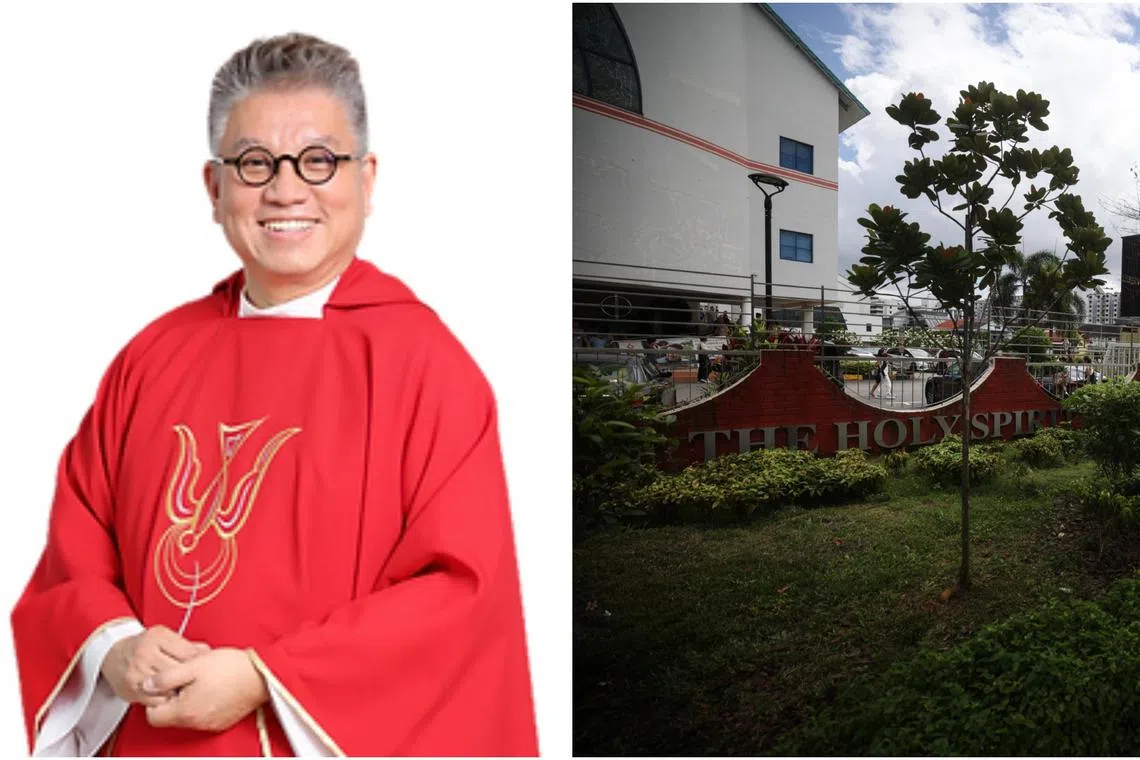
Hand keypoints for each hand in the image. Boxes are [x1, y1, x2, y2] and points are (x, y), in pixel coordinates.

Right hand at [101, 625, 210, 706]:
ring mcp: (137, 673)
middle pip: (179, 671)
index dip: (200, 663)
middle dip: (190, 678)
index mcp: (157, 637)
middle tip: (197, 681)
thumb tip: (207, 652)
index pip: (188, 653)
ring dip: (178, 690)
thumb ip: (186, 644)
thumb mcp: (164, 636)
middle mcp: (145, 654)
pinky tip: (169, 694)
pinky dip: (166, 700)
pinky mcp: (132, 690)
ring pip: (168, 688)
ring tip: (183, 688)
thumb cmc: (143, 645)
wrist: (112, 655)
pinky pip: (157, 700)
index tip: (204, 667)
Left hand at [144, 648, 268, 731]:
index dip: (156, 698)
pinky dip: (204, 703)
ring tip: (202, 679)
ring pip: (187, 716)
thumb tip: (147, 685)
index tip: (166, 683)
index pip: (152, 716)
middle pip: (170, 716)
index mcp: (185, 711)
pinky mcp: (222, 721)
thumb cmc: (231, 668)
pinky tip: (214, 687)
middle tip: (186, 677)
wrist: (262, 675)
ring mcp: (210, 724)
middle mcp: (196, 722)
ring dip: (189, 699)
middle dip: (173, 697)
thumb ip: (165, 677)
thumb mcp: (192, 664)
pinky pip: (204, 715)